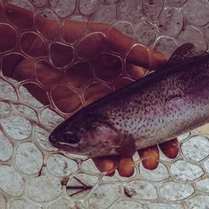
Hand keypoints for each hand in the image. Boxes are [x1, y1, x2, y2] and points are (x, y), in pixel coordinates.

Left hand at [0, 0, 178, 176]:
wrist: (34, 47)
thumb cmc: (73, 38)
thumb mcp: (110, 39)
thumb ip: (138, 52)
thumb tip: (168, 62)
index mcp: (130, 85)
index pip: (156, 112)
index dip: (167, 132)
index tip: (173, 147)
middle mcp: (118, 103)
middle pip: (141, 134)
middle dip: (150, 152)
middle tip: (153, 163)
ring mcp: (99, 116)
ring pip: (119, 144)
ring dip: (126, 160)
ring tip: (128, 170)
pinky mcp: (78, 124)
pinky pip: (92, 146)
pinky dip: (101, 159)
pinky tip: (108, 167)